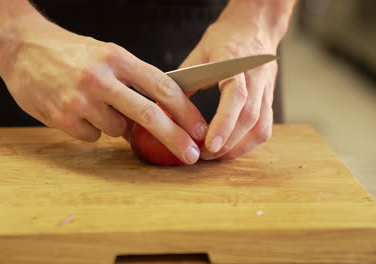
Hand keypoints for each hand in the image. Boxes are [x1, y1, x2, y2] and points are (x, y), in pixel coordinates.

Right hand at [0, 21, 206, 163]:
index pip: (162, 86)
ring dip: (116, 126)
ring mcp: (80, 99)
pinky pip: (92, 136)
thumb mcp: (105, 55)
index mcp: (117, 57)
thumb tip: (155, 113)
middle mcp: (101, 78)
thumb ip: (131, 81)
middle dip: (175, 137)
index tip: (199, 128)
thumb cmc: (69, 52)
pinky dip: (91, 129)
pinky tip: (77, 112)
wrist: (21, 46)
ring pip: (117, 130)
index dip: (186, 110)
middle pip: (148, 114)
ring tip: (96, 106)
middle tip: (191, 154)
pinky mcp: (62, 117)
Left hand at [180, 10, 280, 159]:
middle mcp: (256, 76)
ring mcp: (266, 89)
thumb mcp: (200, 53)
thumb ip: (186, 79)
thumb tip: (165, 106)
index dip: (224, 122)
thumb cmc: (225, 38)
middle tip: (204, 155)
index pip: (236, 95)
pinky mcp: (269, 99)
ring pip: (261, 127)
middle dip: (227, 143)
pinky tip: (231, 148)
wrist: (254, 27)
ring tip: (215, 156)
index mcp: (236, 61)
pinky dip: (248, 143)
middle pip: (249, 117)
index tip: (210, 144)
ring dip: (238, 147)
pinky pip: (265, 128)